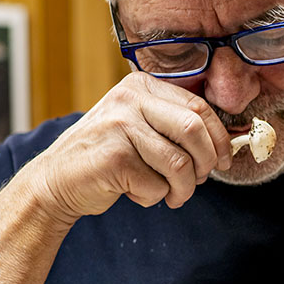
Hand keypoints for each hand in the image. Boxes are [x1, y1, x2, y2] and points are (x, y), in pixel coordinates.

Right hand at [30, 72, 231, 219]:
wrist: (55, 180)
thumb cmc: (108, 156)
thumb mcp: (139, 127)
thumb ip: (175, 125)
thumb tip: (227, 143)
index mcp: (141, 86)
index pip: (199, 106)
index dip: (219, 138)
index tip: (223, 160)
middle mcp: (129, 100)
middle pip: (193, 130)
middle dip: (204, 163)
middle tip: (197, 181)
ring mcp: (119, 127)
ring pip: (179, 164)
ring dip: (182, 190)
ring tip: (170, 195)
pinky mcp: (113, 158)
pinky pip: (156, 186)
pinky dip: (153, 198)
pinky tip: (134, 192)